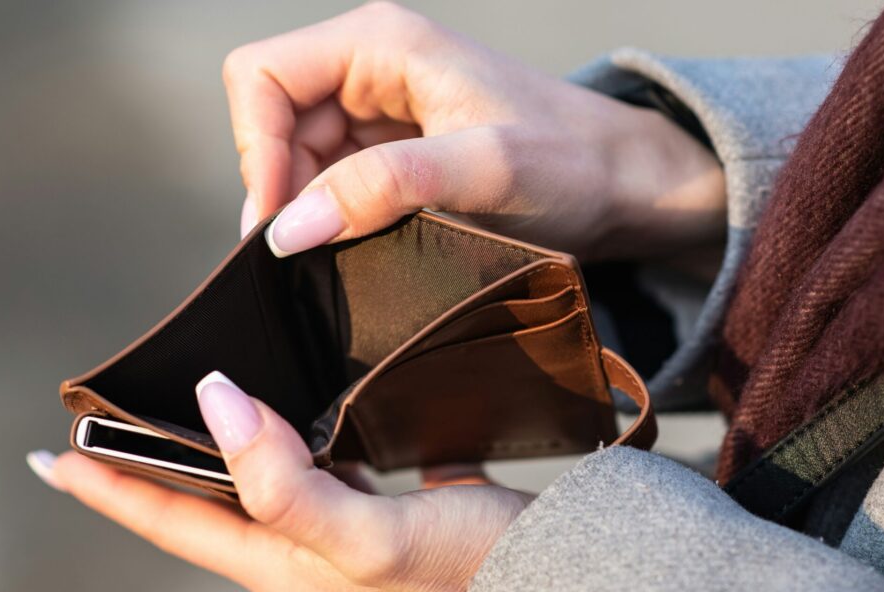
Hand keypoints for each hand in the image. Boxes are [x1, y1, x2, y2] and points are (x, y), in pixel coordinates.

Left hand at [33, 372, 531, 591]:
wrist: (556, 588)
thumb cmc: (468, 571)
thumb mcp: (369, 535)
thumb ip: (283, 482)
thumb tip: (215, 403)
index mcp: (279, 564)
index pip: (167, 521)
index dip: (105, 487)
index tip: (48, 451)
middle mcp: (297, 554)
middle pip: (198, 505)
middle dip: (144, 464)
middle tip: (104, 418)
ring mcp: (336, 538)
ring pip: (248, 485)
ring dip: (206, 451)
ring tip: (178, 410)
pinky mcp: (376, 515)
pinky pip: (305, 471)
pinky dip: (277, 439)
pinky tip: (289, 410)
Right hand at [225, 2, 724, 259]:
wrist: (627, 187)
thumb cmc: (573, 163)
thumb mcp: (484, 171)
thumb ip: (385, 188)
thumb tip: (290, 227)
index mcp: (379, 42)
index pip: (260, 77)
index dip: (256, 148)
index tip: (282, 221)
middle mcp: (368, 68)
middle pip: (270, 123)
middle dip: (279, 189)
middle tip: (307, 256)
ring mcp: (378, 111)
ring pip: (295, 161)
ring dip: (306, 211)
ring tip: (342, 256)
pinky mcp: (392, 153)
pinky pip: (330, 184)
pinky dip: (332, 221)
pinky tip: (359, 250)